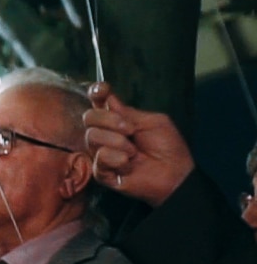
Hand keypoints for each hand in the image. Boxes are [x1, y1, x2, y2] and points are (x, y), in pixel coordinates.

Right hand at [82, 83, 192, 206]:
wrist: (174, 173)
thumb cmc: (167, 147)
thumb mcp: (153, 122)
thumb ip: (128, 112)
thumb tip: (106, 98)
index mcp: (118, 119)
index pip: (99, 102)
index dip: (96, 92)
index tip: (102, 90)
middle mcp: (106, 133)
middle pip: (89, 117)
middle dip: (109, 120)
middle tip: (130, 130)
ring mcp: (101, 152)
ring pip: (93, 136)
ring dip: (118, 142)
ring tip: (133, 152)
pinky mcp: (101, 171)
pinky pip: (99, 157)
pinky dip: (116, 158)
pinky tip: (128, 164)